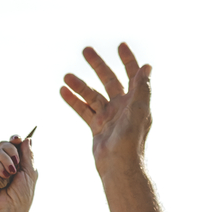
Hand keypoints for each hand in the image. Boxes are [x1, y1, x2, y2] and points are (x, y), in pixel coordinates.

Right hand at [0, 135, 36, 211]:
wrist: (10, 210)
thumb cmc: (21, 196)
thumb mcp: (30, 173)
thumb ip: (28, 155)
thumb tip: (27, 139)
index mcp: (16, 163)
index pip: (14, 145)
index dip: (15, 139)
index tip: (17, 139)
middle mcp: (4, 164)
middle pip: (4, 144)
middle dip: (11, 150)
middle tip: (16, 163)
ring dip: (6, 160)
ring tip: (10, 174)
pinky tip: (2, 179)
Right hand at [60, 43, 151, 170]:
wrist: (119, 166)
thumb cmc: (131, 139)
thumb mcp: (138, 109)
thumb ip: (142, 87)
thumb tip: (147, 66)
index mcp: (136, 101)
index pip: (132, 75)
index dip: (128, 60)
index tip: (120, 46)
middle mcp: (123, 107)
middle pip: (109, 80)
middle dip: (98, 65)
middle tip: (86, 51)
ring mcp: (109, 117)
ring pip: (92, 95)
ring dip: (80, 85)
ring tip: (66, 76)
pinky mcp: (97, 127)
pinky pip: (84, 110)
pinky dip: (74, 100)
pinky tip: (63, 91)